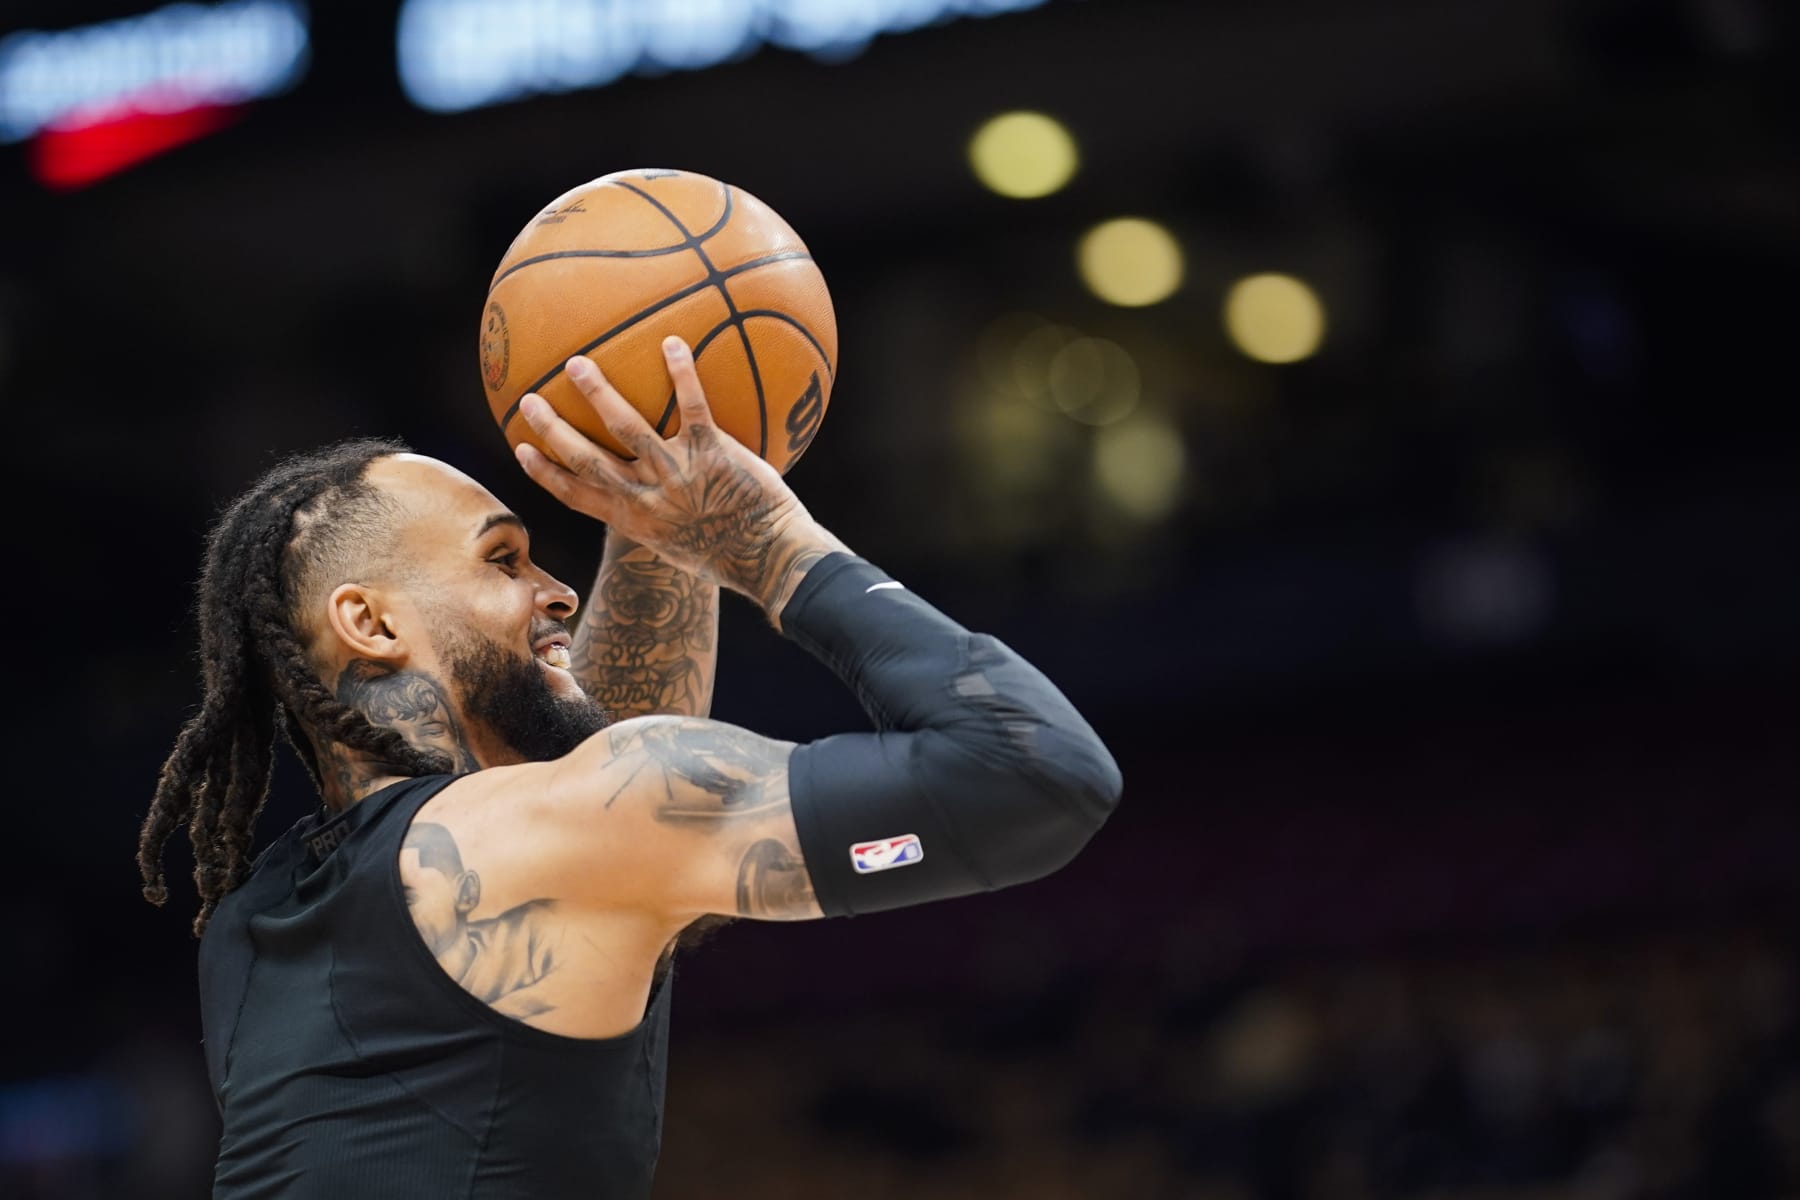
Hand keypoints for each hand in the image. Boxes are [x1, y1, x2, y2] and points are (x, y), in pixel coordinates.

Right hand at [515, 338, 838, 609]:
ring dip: (598, 394)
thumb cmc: (735, 553)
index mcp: (636, 521)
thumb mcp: (682, 545)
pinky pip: (692, 406)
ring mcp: (677, 473)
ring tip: (577, 364)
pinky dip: (681, 374)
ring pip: (627, 428)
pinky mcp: (711, 453)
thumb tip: (652, 499)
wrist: (773, 557)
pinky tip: (672, 342)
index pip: (577, 496)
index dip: (546, 473)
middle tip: (529, 400)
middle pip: (587, 459)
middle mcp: (648, 498)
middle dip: (554, 430)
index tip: (522, 449)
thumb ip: (660, 518)